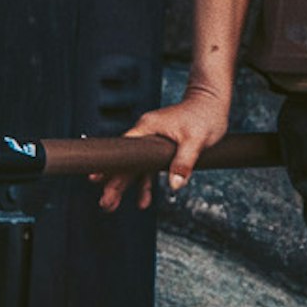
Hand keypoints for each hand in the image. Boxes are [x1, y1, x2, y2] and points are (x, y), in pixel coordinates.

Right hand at [112, 91, 236, 210]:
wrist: (211, 101)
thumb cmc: (204, 115)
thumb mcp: (196, 140)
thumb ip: (183, 162)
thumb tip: (174, 186)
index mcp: (148, 128)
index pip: (123, 148)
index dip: (110, 164)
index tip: (95, 178)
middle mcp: (145, 133)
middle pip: (125, 161)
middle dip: (114, 182)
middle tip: (105, 204)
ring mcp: (151, 141)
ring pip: (134, 166)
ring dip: (126, 185)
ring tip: (113, 206)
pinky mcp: (160, 148)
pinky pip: (147, 167)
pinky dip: (145, 182)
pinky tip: (143, 200)